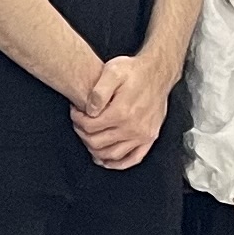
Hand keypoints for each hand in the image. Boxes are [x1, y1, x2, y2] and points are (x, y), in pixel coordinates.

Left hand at [73, 49, 171, 169]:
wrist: (158, 72)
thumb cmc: (135, 71)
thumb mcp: (113, 71)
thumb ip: (98, 91)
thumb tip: (89, 110)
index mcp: (121, 112)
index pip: (89, 126)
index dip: (77, 120)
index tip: (75, 112)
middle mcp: (133, 127)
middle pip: (97, 142)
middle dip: (82, 133)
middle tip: (79, 123)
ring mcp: (142, 135)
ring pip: (112, 154)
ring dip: (95, 149)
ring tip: (89, 137)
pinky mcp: (150, 137)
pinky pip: (133, 158)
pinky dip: (118, 163)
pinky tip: (107, 160)